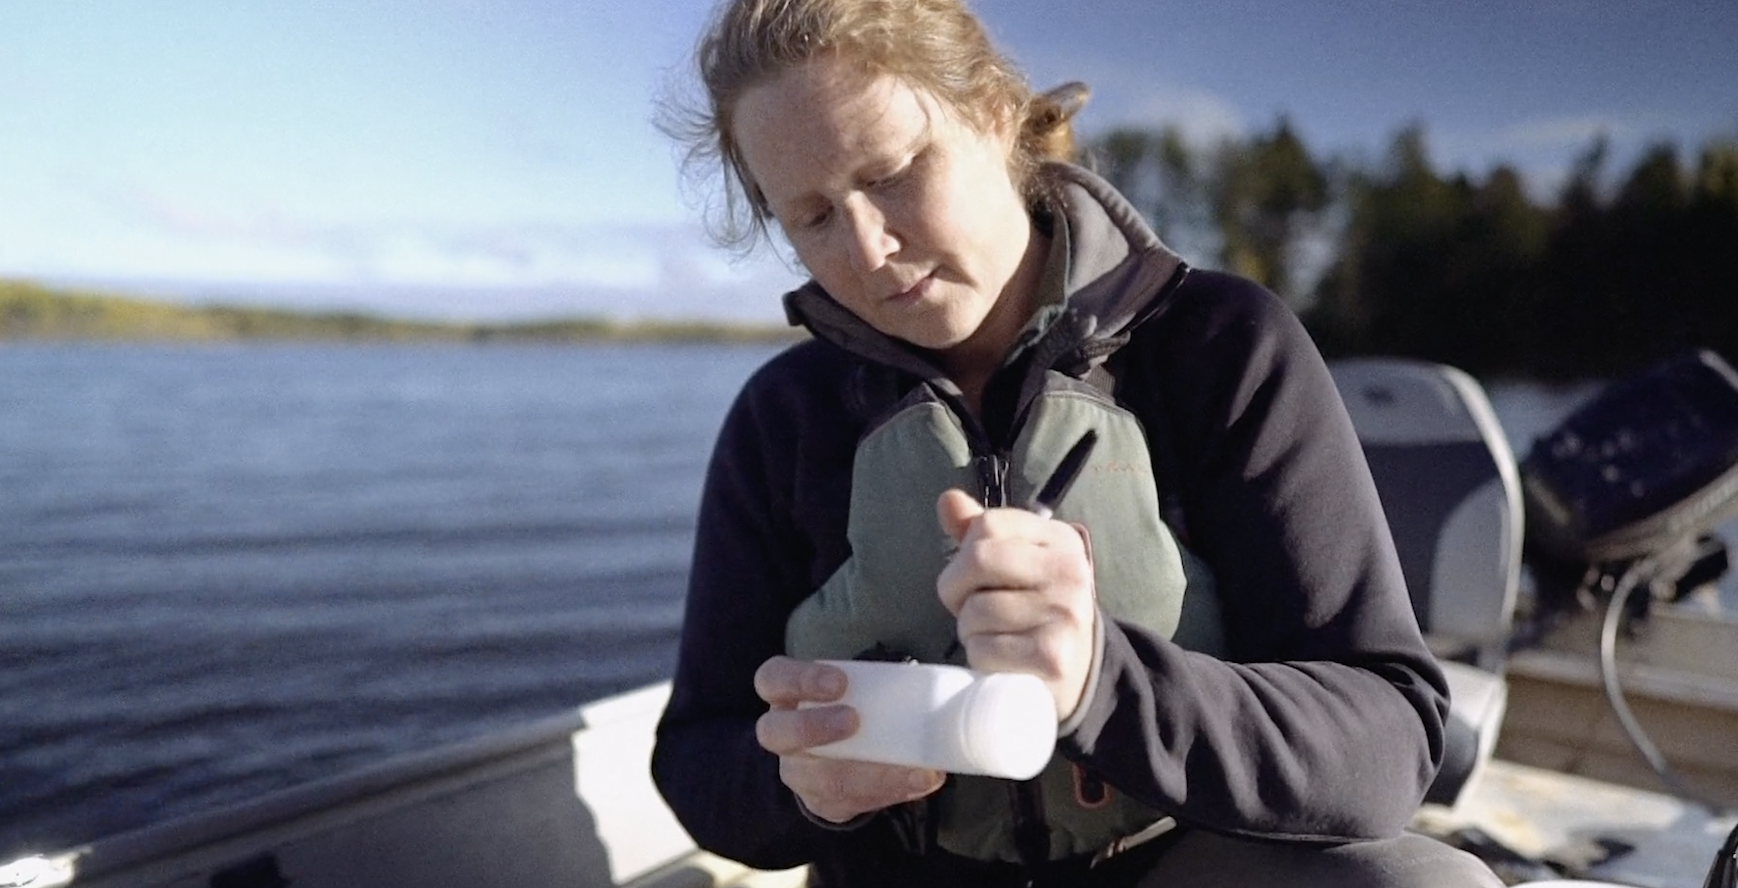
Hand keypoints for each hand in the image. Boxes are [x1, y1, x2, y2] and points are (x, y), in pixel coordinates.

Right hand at [753, 656, 945, 823]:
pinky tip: (920, 783)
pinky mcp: (821, 802)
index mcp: (785, 694)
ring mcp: (797, 773)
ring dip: (870, 775)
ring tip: (915, 771)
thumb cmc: (846, 705)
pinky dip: (890, 792)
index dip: (801, 680)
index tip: (839, 682)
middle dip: (814, 727)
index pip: (773, 679)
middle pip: (775, 732)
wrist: (834, 755)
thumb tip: (923, 680)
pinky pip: (850, 803)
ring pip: (820, 780)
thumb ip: (873, 681)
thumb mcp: (850, 687)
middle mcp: (782, 734)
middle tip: (853, 721)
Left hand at [935, 488, 1096, 721]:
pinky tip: (1002, 657)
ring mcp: (1065, 613)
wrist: (1077, 668)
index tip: (973, 576)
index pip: (988, 524)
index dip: (964, 553)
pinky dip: (979, 657)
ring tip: (993, 634)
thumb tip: (948, 500)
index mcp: (1059, 538)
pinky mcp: (1053, 656)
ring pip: (975, 611)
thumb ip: (978, 532)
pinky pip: (983, 649)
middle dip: (956, 589)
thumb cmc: (1034, 607)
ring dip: (969, 629)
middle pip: (979, 560)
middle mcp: (1068, 570)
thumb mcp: (1015, 561)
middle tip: (968, 608)